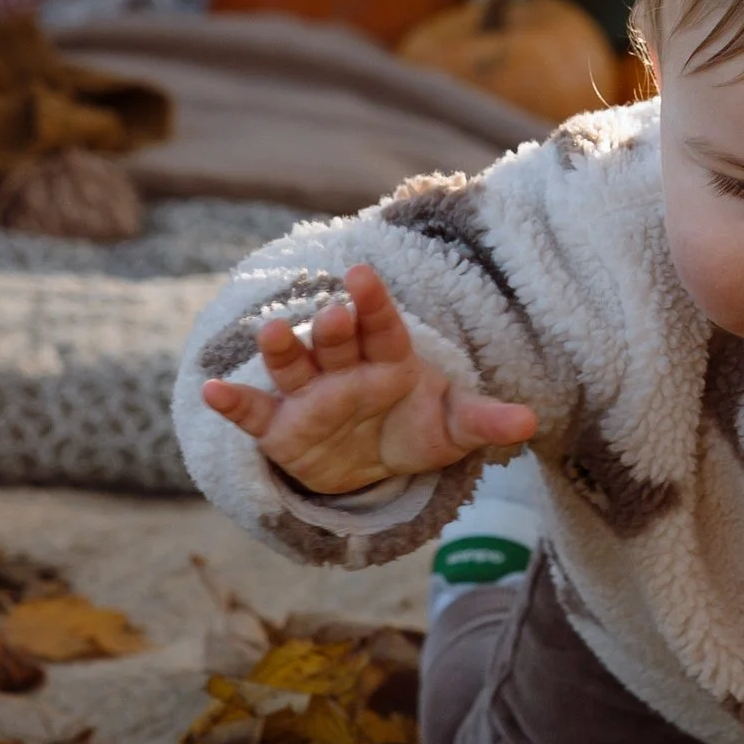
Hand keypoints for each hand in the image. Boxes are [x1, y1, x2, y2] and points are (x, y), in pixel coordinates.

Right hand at [199, 262, 536, 497]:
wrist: (372, 466)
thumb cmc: (414, 430)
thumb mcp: (452, 430)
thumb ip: (484, 421)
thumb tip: (532, 423)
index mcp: (388, 358)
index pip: (382, 325)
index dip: (372, 302)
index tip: (362, 277)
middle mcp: (344, 369)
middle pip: (336, 340)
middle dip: (334, 326)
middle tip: (333, 311)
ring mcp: (309, 395)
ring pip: (293, 365)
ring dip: (282, 348)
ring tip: (273, 331)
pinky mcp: (280, 426)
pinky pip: (254, 413)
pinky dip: (232, 402)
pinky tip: (211, 390)